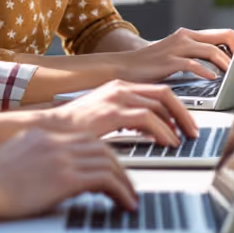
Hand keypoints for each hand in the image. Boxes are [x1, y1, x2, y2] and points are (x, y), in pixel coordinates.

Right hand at [0, 128, 139, 229]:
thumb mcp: (13, 161)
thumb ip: (34, 161)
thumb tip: (47, 176)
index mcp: (42, 135)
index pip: (84, 139)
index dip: (101, 156)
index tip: (110, 171)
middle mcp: (55, 141)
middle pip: (101, 147)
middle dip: (119, 168)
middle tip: (126, 185)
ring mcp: (62, 157)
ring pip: (109, 162)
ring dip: (124, 182)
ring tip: (130, 199)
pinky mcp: (66, 177)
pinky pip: (106, 180)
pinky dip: (121, 192)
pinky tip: (125, 204)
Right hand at [42, 81, 197, 146]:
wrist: (42, 134)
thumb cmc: (67, 134)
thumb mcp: (98, 123)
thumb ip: (121, 122)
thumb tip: (143, 134)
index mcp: (115, 88)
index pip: (156, 92)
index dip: (174, 108)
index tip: (183, 125)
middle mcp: (117, 88)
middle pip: (164, 94)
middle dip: (183, 113)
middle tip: (192, 131)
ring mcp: (114, 99)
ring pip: (160, 104)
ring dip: (177, 123)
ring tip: (182, 140)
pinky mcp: (111, 113)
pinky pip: (148, 119)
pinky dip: (163, 132)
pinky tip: (168, 144)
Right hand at [105, 26, 233, 82]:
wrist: (123, 67)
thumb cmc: (152, 65)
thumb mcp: (176, 55)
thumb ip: (195, 55)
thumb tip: (221, 62)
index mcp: (189, 35)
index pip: (224, 33)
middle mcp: (185, 37)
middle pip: (224, 36)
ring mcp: (177, 47)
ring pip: (210, 50)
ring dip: (226, 63)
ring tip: (233, 75)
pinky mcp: (168, 60)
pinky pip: (192, 63)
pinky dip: (205, 71)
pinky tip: (212, 78)